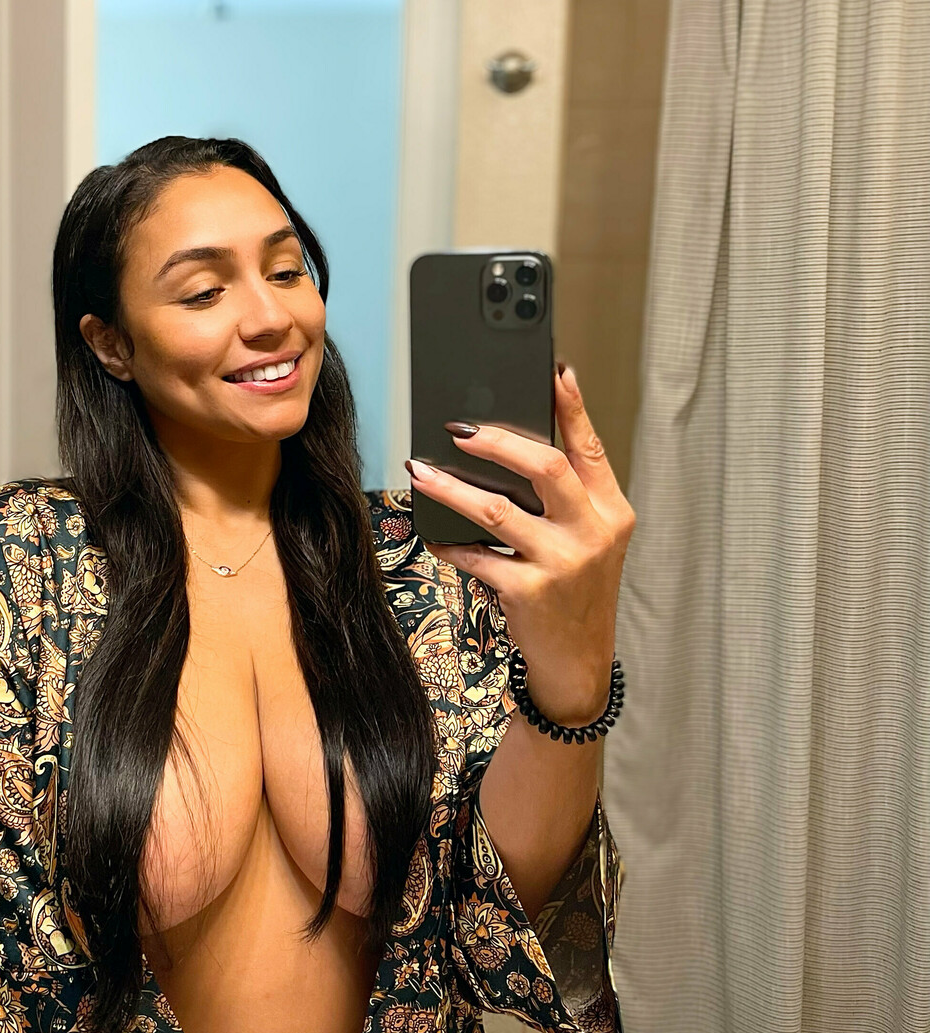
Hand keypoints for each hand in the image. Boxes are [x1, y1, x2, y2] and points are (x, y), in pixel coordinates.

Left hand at [407, 362, 634, 724]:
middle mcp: (593, 532)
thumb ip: (565, 499)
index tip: (555, 370)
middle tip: (459, 427)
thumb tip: (513, 446)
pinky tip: (433, 533)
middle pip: (546, 466)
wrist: (578, 662)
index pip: (591, 448)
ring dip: (451, 488)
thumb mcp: (589, 541)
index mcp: (611, 510)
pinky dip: (449, 542)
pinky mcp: (529, 591)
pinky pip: (475, 555)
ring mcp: (562, 563)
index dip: (573, 407)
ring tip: (421, 471)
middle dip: (499, 440)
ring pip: (497, 509)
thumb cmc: (576, 592)